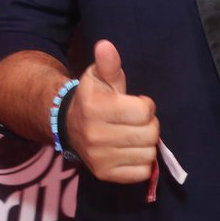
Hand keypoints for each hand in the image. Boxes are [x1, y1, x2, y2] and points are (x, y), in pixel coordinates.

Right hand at [65, 40, 160, 184]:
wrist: (70, 126)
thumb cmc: (93, 98)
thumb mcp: (99, 76)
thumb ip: (108, 63)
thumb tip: (106, 45)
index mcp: (96, 108)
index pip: (144, 111)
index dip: (145, 105)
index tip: (135, 103)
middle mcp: (96, 135)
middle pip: (150, 134)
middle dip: (149, 125)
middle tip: (136, 121)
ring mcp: (100, 158)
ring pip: (148, 154)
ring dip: (146, 144)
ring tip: (133, 135)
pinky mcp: (105, 174)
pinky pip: (141, 173)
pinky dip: (141, 162)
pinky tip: (130, 151)